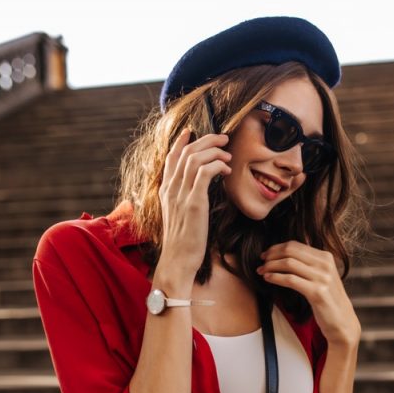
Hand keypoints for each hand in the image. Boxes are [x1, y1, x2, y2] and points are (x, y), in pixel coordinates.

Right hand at [158, 127, 230, 276]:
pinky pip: (205, 172)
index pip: (171, 158)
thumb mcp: (180, 216)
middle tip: (223, 138)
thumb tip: (199, 189)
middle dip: (206, 140)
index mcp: (165, 191)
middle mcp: (170, 189)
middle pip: (186, 152)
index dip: (182, 142)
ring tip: (228, 153)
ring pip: (195, 158)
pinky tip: (226, 169)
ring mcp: (180, 195)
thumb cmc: (183, 243)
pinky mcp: (193, 202)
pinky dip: (217, 165)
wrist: (177, 261)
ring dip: (214, 151)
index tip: (192, 131)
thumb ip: (185, 199)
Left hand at [256, 241, 360, 346]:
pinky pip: (290, 279)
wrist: (342, 321)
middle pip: (290, 251)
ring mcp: (323, 278)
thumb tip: (284, 252)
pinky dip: (276, 277)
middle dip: (272, 255)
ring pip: (289, 264)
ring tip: (262, 271)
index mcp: (326, 257)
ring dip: (271, 266)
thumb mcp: (322, 276)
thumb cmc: (327, 299)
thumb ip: (309, 263)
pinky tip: (268, 279)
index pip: (295, 245)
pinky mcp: (317, 292)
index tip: (266, 255)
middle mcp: (325, 264)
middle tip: (261, 262)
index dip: (277, 248)